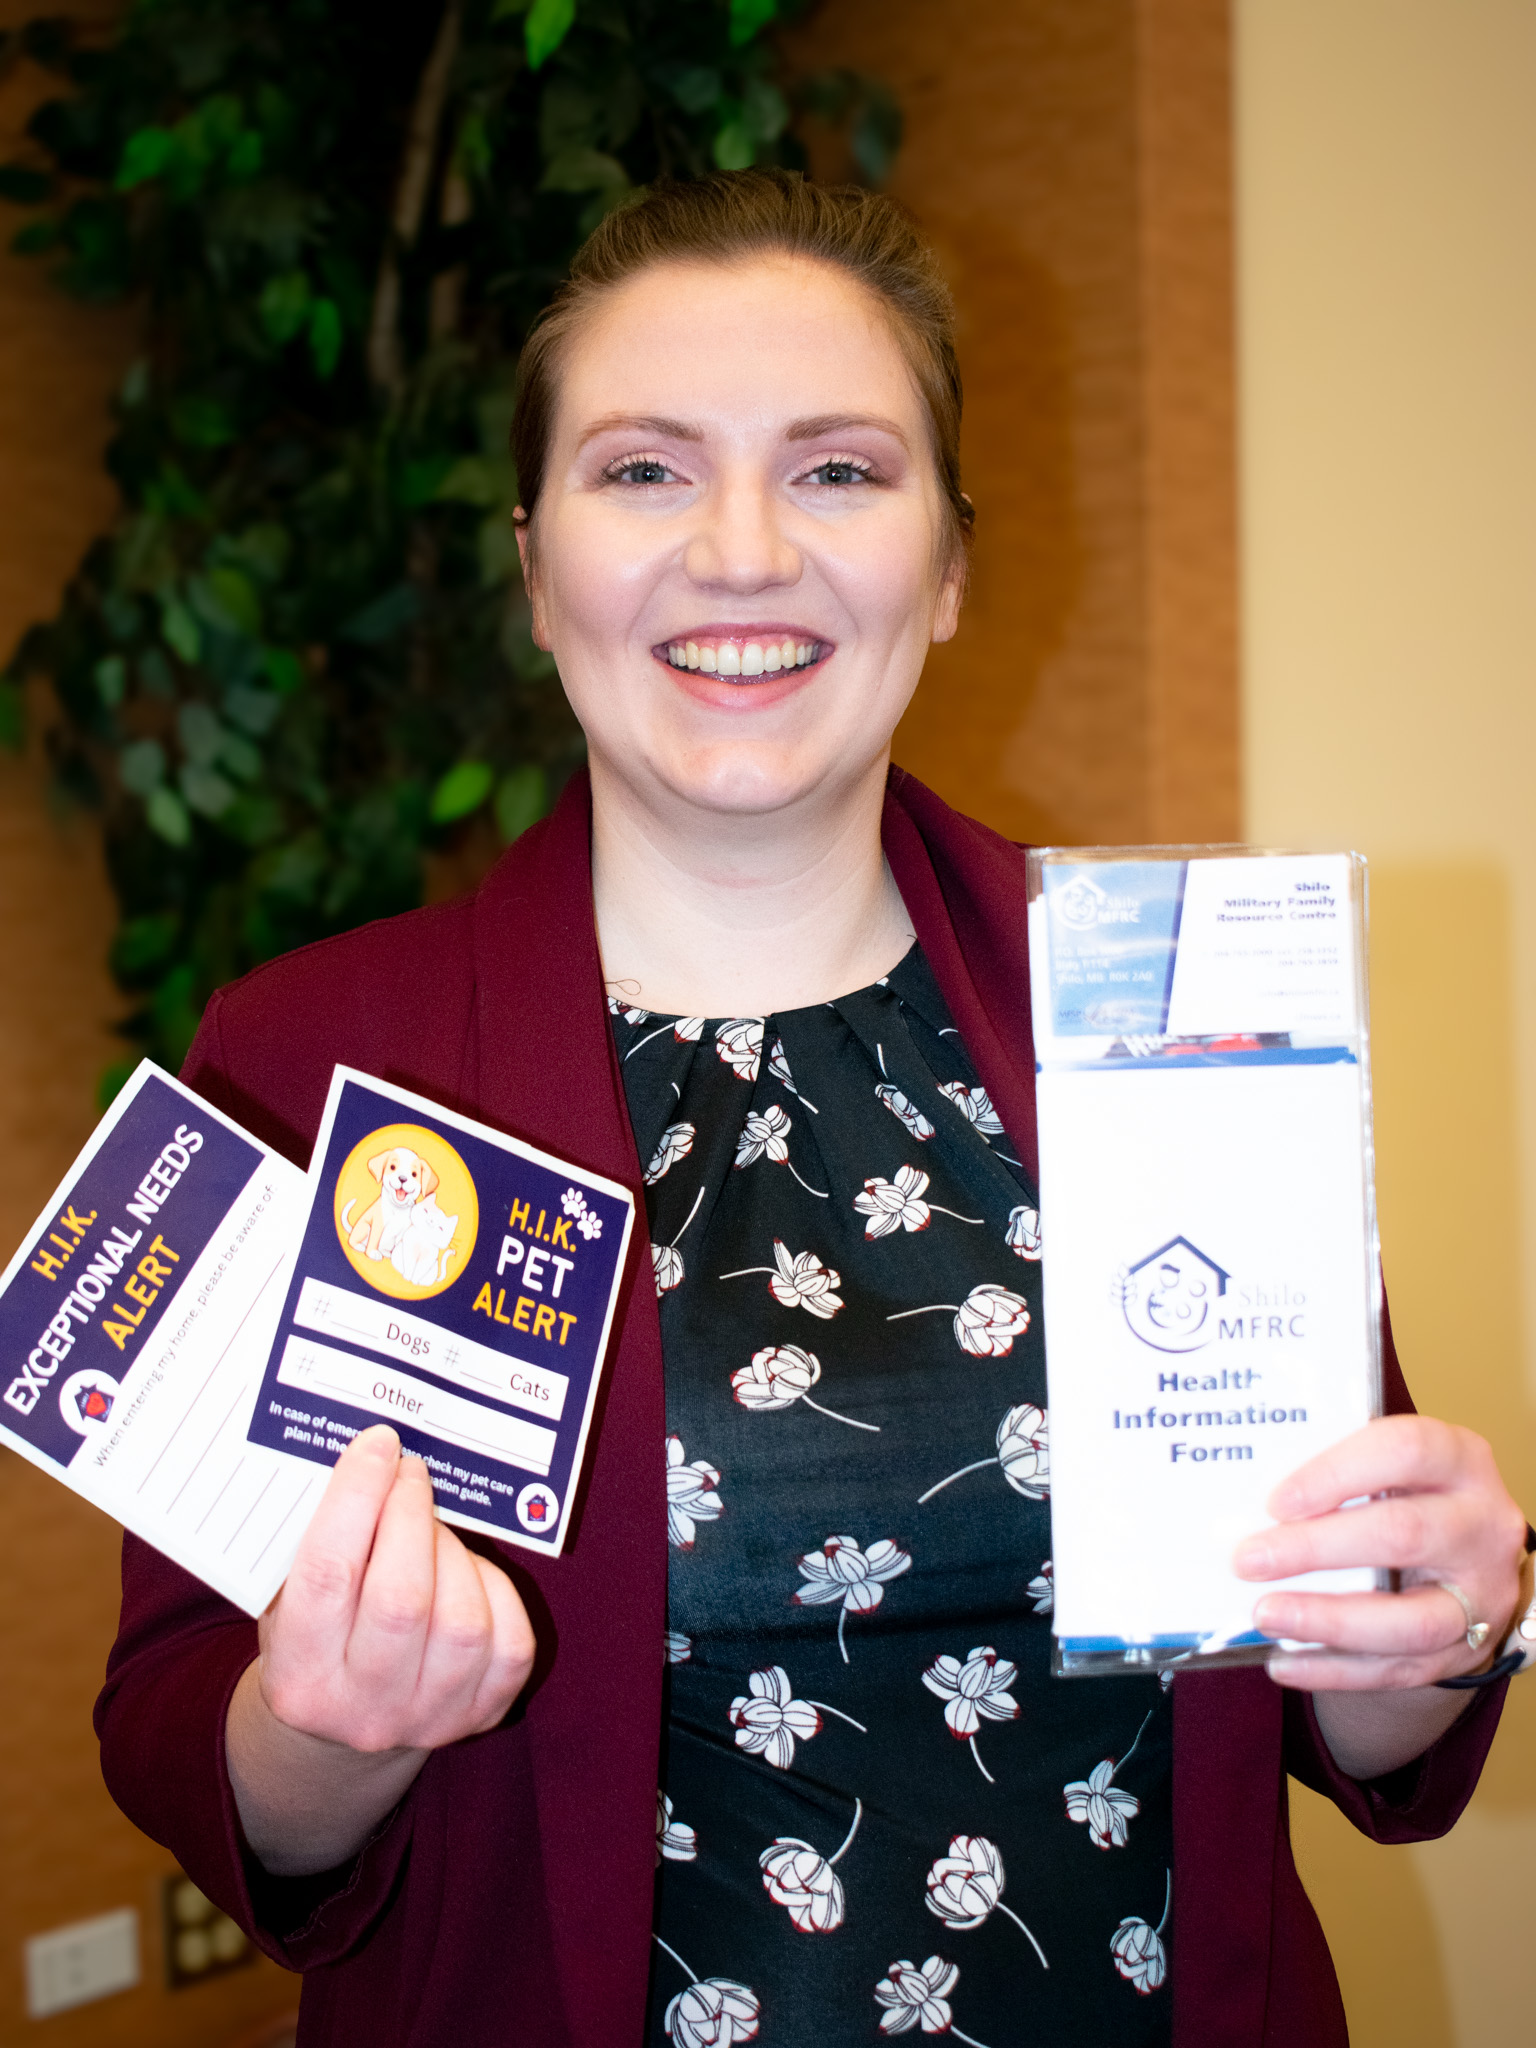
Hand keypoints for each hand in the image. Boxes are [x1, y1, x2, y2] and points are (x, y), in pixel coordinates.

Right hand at [259, 1422, 534, 1748]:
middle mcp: (362, 1708)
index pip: (327, 1576)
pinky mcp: (482, 1713)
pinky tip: (466, 1571)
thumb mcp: (288, 1597)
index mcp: (298, 1675)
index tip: (378, 1444)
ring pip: (462, 1619)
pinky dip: (493, 1588)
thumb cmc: (320, 1637)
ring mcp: (427, 1718)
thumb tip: (369, 1453)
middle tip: (411, 1473)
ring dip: (452, 1552)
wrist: (350, 1722)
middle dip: (411, 1514)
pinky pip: (510, 1638)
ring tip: (433, 1529)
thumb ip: (315, 1536)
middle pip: (401, 1599)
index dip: (356, 1497)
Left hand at [1233, 1414, 1526, 1691]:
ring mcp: (1481, 1594)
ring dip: (1328, 1621)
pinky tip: (1284, 1662)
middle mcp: (1481, 1525)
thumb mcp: (1389, 1467)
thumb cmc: (1408, 1495)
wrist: (1468, 1557)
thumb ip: (1334, 1475)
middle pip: (1402, 1534)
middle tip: (1248, 1560)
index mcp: (1459, 1460)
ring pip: (1412, 1620)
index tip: (1276, 1501)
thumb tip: (1245, 1507)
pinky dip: (1336, 1670)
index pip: (1404, 1451)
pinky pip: (1400, 1671)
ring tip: (1265, 1615)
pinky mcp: (1466, 1651)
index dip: (1336, 1474)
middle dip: (1315, 1549)